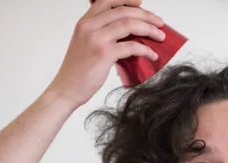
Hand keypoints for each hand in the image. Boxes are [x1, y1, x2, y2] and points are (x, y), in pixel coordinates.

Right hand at [46, 0, 164, 107]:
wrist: (67, 88)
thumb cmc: (78, 71)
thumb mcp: (85, 45)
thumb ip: (101, 34)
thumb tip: (129, 34)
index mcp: (84, 22)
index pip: (107, 0)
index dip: (126, 0)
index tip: (141, 3)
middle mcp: (89, 26)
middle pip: (123, 11)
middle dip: (146, 15)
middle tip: (159, 23)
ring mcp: (96, 38)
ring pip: (129, 24)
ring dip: (149, 29)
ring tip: (160, 37)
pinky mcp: (104, 53)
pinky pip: (132, 46)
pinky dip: (146, 50)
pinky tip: (152, 55)